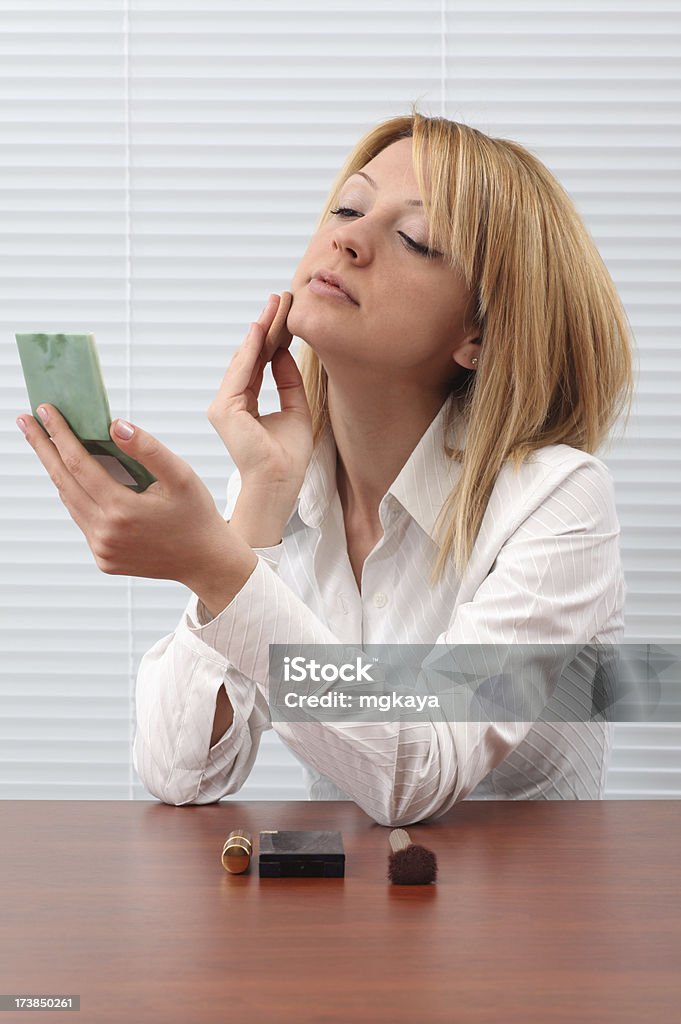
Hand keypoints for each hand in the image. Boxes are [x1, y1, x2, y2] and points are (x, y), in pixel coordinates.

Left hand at [17, 404, 254, 586]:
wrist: (205, 560)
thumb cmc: (196, 515)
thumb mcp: (180, 475)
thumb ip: (147, 448)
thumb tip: (114, 425)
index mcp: (122, 510)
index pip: (78, 463)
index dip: (58, 434)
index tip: (43, 410)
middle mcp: (105, 532)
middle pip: (63, 481)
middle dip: (42, 448)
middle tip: (25, 421)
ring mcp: (101, 549)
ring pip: (70, 501)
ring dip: (58, 471)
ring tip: (47, 444)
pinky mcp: (103, 558)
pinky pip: (83, 520)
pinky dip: (77, 495)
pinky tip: (77, 478)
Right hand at [207, 292, 313, 491]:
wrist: (280, 483)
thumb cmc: (288, 458)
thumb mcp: (295, 410)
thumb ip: (288, 382)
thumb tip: (284, 352)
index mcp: (246, 406)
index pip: (259, 365)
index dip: (272, 338)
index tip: (284, 313)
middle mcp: (231, 404)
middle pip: (250, 357)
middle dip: (266, 326)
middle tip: (279, 298)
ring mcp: (224, 406)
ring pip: (245, 359)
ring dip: (261, 330)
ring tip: (274, 304)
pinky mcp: (225, 410)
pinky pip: (240, 372)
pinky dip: (252, 349)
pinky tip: (262, 328)